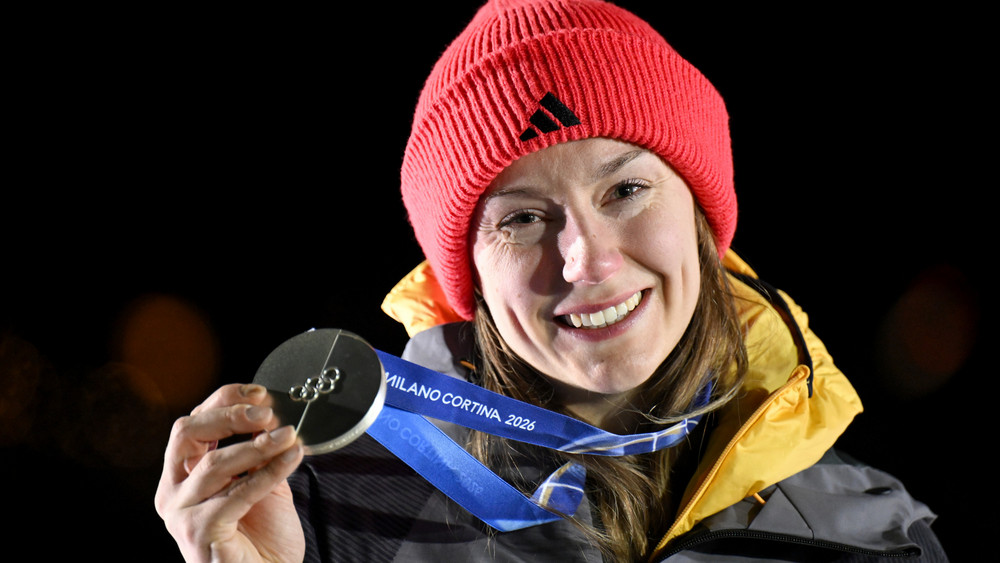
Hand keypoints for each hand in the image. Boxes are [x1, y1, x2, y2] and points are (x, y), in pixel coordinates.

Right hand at [155, 383, 305, 561]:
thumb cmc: (262, 539)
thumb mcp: (261, 482)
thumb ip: (260, 452)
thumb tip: (273, 417)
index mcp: (183, 475)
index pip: (194, 423)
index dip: (225, 400)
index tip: (260, 393)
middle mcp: (173, 491)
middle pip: (188, 432)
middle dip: (230, 415)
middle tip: (268, 414)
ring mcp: (181, 513)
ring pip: (215, 462)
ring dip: (259, 445)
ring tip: (290, 437)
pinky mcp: (198, 531)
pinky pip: (237, 493)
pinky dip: (268, 473)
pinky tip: (291, 460)